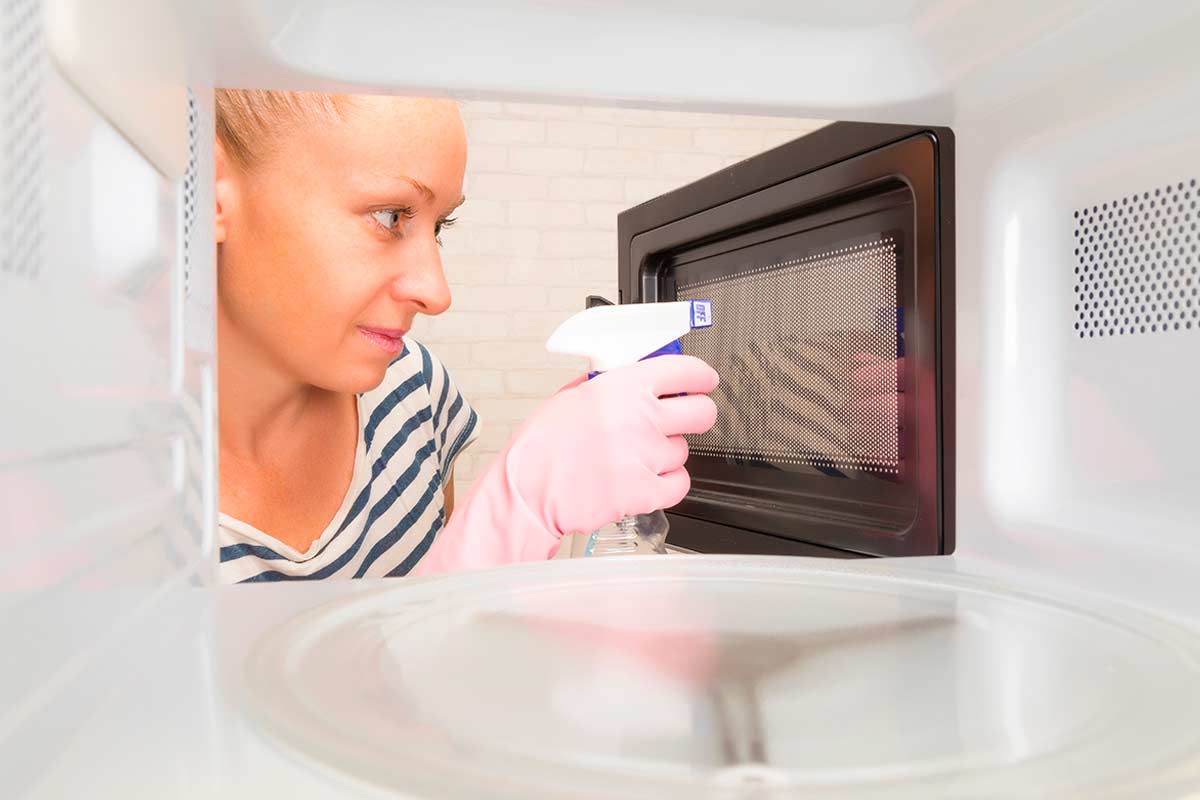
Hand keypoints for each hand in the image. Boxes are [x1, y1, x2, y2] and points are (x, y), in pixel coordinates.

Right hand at [413, 355, 718, 574]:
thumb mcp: (573, 395)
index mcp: (624, 387)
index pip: (686, 371)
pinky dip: (667, 483)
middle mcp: (642, 419)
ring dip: (667, 453)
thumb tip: (638, 374)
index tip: (703, 381)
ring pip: (684, 451)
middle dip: (696, 413)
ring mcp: (647, 457)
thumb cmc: (541, 445)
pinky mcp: (646, 492)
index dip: (700, 376)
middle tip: (683, 418)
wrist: (527, 490)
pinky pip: (680, 483)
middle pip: (703, 412)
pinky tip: (645, 478)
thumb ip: (611, 384)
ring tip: (635, 456)